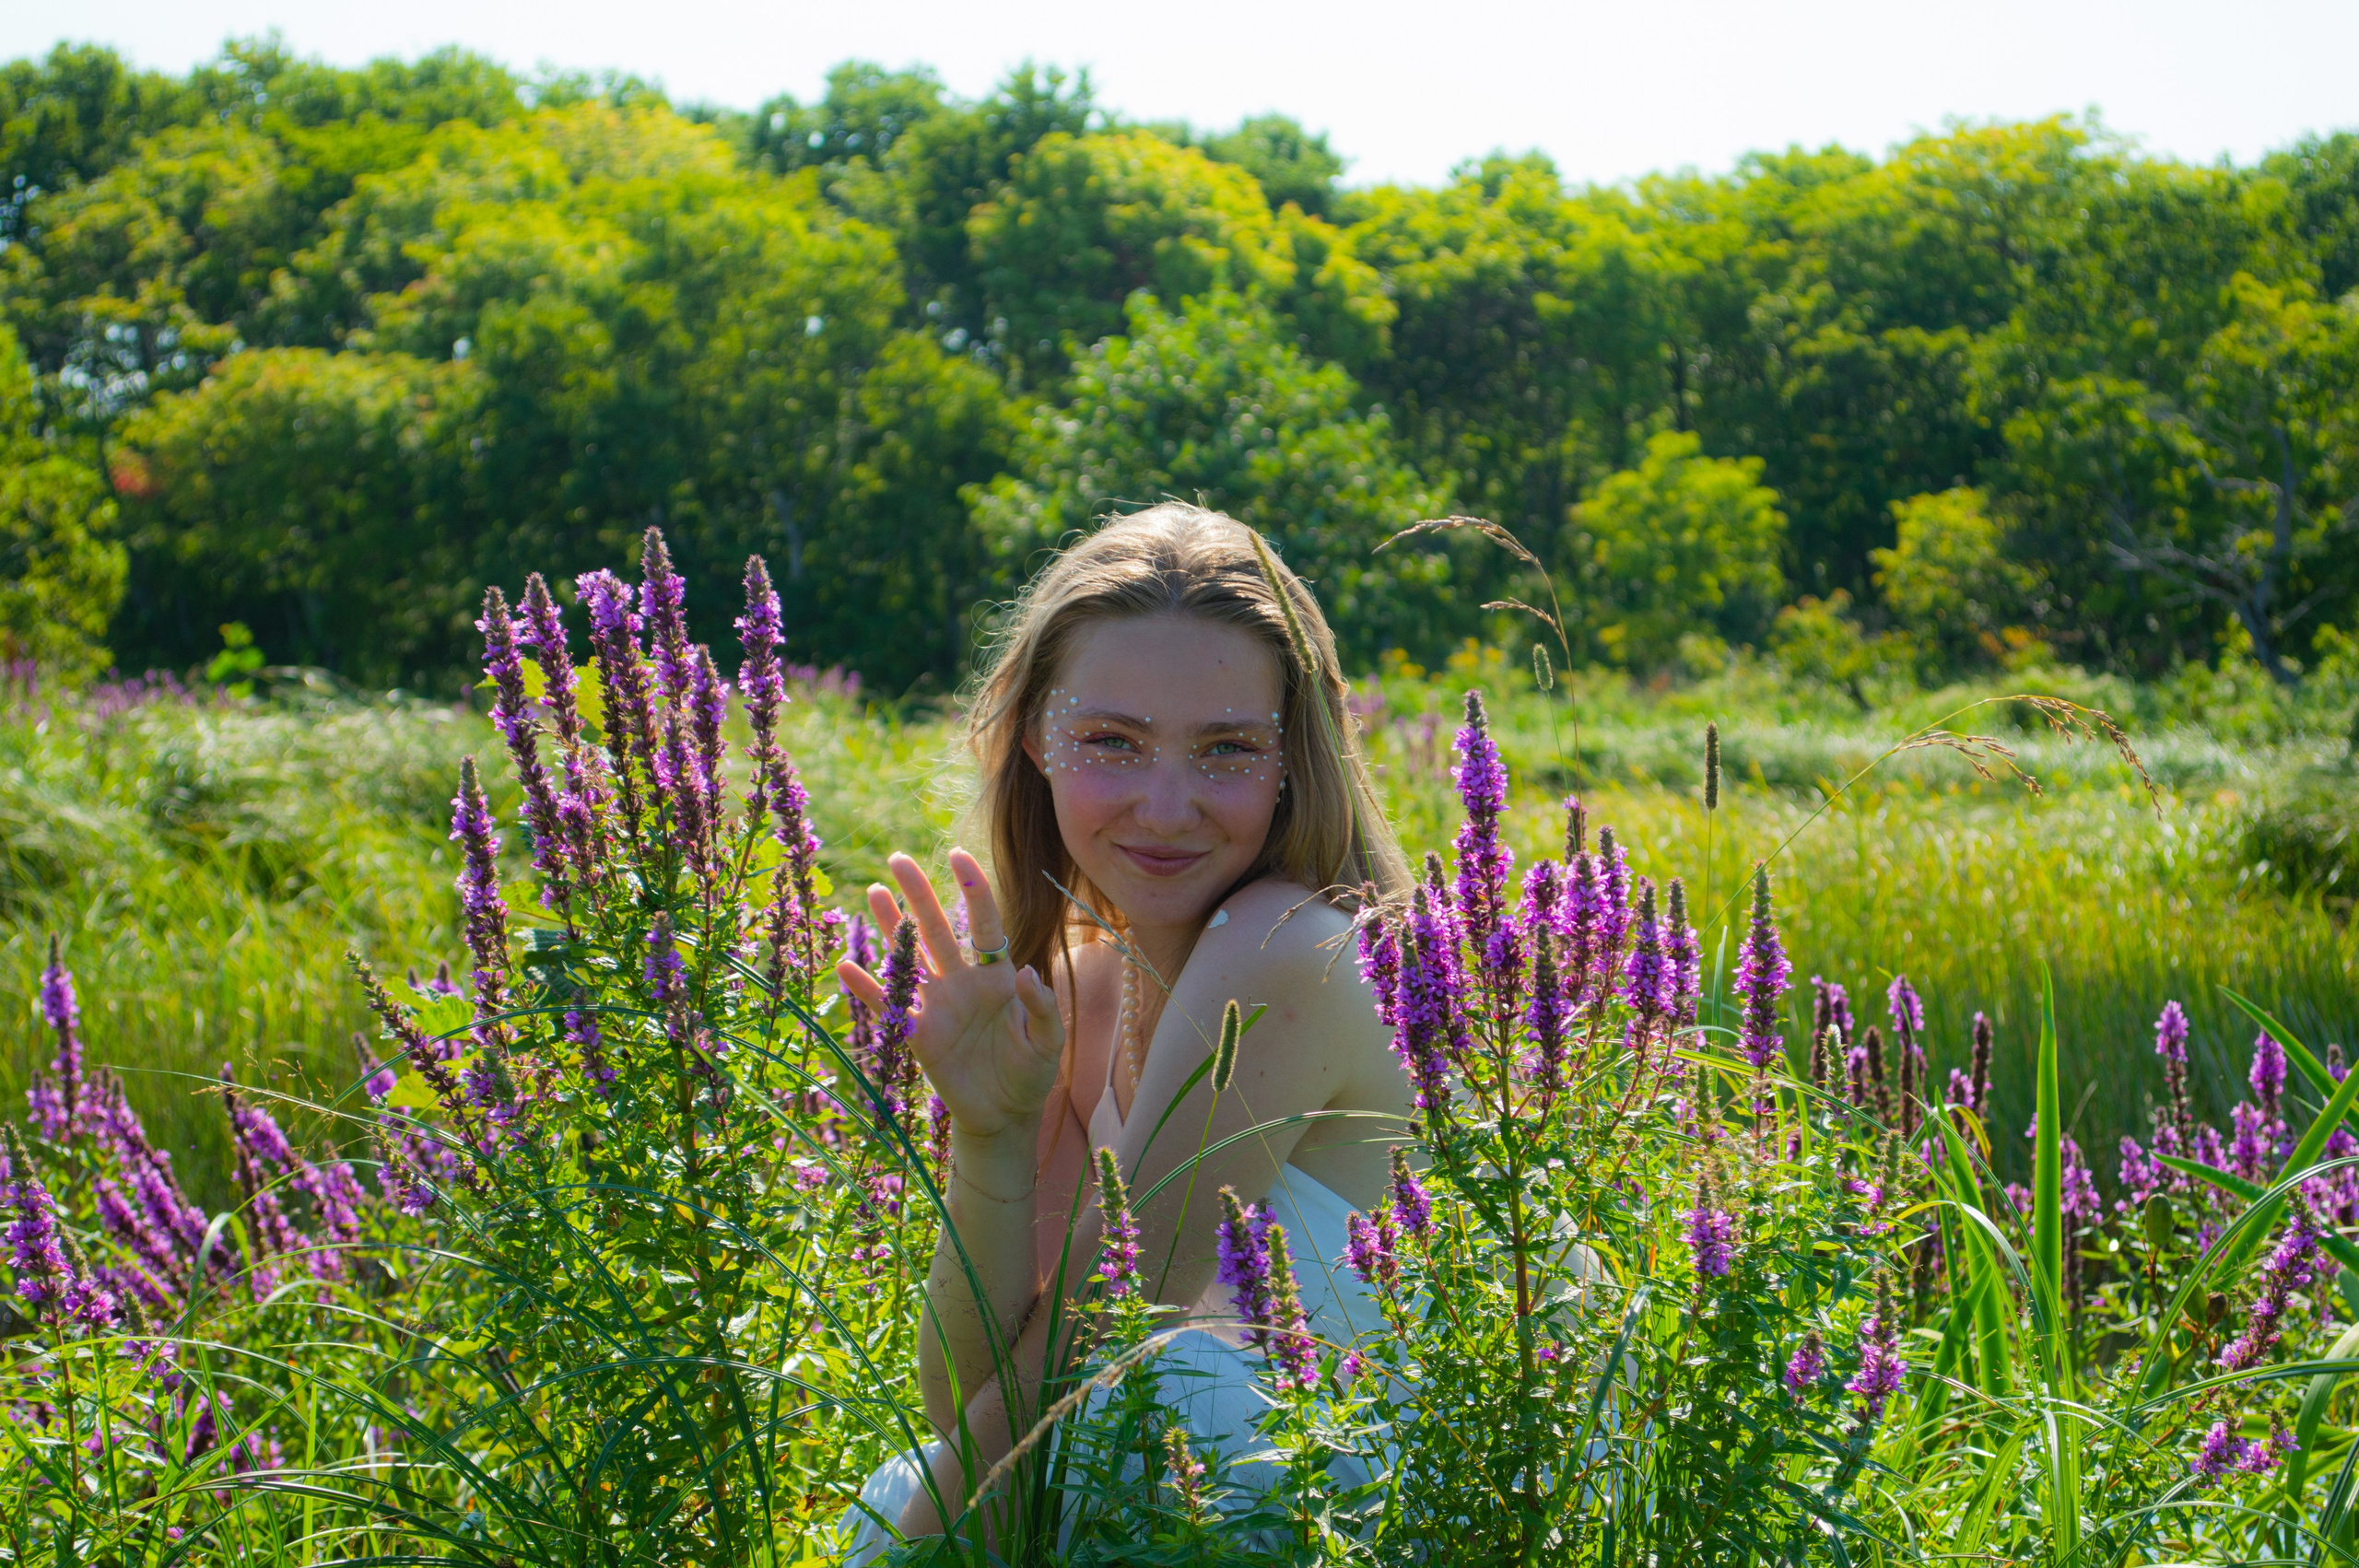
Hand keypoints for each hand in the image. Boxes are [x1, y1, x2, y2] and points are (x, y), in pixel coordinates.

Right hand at [836, 848, 1064, 1143]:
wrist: (1004, 1115)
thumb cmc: (1031, 1073)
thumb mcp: (1048, 1042)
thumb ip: (1042, 1008)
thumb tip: (1025, 972)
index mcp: (997, 977)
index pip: (984, 925)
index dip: (973, 890)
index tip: (959, 855)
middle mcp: (963, 983)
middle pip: (937, 930)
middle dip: (919, 894)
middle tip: (897, 858)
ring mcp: (937, 1007)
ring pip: (909, 958)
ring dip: (892, 927)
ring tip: (874, 891)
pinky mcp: (918, 1035)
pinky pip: (890, 1007)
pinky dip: (868, 990)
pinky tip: (846, 968)